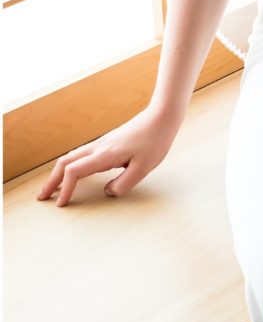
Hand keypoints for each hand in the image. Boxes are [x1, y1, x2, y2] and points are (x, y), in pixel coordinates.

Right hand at [36, 104, 182, 206]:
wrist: (161, 117)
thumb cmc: (155, 141)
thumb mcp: (143, 168)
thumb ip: (123, 184)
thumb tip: (107, 192)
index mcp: (105, 155)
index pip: (74, 171)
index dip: (65, 189)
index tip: (62, 204)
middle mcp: (99, 147)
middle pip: (65, 162)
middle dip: (52, 181)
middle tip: (42, 198)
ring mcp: (101, 143)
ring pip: (71, 157)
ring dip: (59, 172)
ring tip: (53, 188)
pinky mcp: (107, 142)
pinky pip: (81, 154)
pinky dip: (70, 166)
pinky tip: (72, 173)